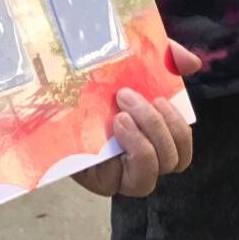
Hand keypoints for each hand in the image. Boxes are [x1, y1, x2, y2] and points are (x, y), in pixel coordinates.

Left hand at [73, 42, 201, 197]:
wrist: (44, 84)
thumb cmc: (91, 76)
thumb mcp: (130, 60)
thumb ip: (164, 58)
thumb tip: (193, 63)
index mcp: (150, 138)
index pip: (181, 153)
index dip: (179, 129)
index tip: (160, 97)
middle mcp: (137, 161)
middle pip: (172, 162)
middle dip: (157, 126)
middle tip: (127, 96)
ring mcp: (117, 175)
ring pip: (149, 177)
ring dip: (143, 142)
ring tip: (119, 114)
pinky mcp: (95, 180)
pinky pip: (119, 181)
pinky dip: (127, 152)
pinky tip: (112, 128)